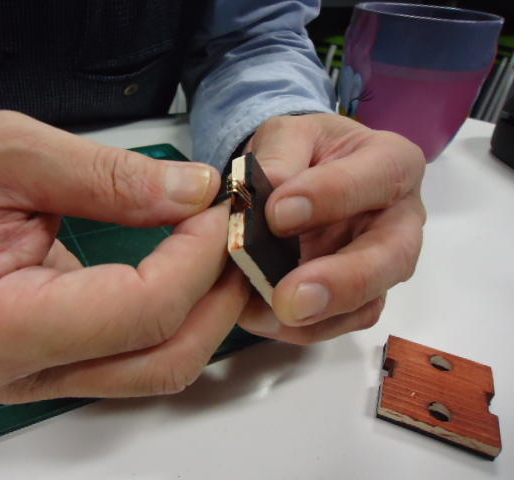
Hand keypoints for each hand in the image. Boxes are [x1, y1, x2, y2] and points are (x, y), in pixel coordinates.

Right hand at [0, 111, 248, 402]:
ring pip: (165, 365)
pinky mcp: (68, 361)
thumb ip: (107, 175)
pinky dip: (186, 313)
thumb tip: (194, 192)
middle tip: (231, 228)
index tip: (216, 208)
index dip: (195, 259)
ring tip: (218, 245)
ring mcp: (50, 374)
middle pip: (165, 357)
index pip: (138, 312)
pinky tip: (194, 268)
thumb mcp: (12, 152)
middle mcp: (26, 371)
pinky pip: (148, 352)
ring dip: (210, 308)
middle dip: (216, 291)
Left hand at [237, 113, 425, 343]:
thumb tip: (270, 189)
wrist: (295, 179)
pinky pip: (339, 325)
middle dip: (340, 281)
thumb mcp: (287, 135)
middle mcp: (400, 220)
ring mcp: (382, 266)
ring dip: (317, 317)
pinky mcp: (358, 299)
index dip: (331, 196)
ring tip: (265, 314)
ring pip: (368, 302)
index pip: (378, 178)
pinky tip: (261, 316)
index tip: (277, 214)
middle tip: (288, 298)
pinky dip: (300, 328)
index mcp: (392, 164)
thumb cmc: (301, 152)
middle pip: (392, 257)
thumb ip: (280, 155)